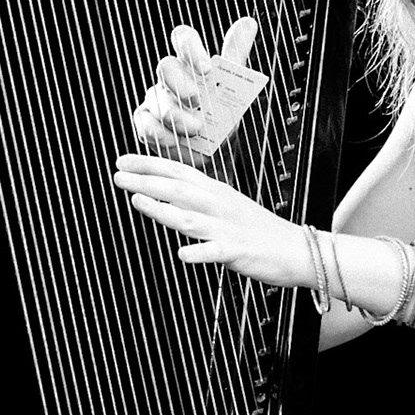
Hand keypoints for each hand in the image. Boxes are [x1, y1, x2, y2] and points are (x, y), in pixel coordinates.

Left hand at [113, 153, 305, 285]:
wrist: (297, 248)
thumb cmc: (257, 229)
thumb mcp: (226, 205)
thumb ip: (196, 198)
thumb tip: (163, 191)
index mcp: (216, 191)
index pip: (178, 171)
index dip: (149, 164)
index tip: (123, 160)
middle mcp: (219, 205)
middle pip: (178, 190)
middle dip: (146, 181)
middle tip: (118, 175)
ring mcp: (227, 228)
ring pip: (189, 218)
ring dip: (162, 209)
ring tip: (137, 201)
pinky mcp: (238, 251)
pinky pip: (216, 252)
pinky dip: (199, 253)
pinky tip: (183, 254)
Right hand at [130, 17, 259, 166]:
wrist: (213, 159)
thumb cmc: (222, 119)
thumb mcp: (233, 89)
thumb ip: (236, 56)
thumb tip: (248, 22)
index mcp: (191, 64)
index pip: (183, 38)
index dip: (191, 48)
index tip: (207, 69)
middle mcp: (170, 77)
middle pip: (166, 66)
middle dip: (181, 84)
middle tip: (198, 102)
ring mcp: (155, 98)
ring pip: (157, 99)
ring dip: (177, 116)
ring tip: (195, 130)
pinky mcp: (144, 121)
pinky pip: (146, 123)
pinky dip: (162, 134)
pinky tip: (176, 141)